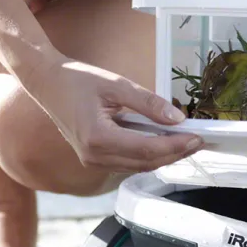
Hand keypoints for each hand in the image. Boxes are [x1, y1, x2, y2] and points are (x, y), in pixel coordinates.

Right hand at [28, 54, 202, 172]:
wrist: (47, 83)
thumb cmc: (77, 80)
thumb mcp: (116, 84)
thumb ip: (148, 103)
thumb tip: (178, 119)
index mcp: (98, 138)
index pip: (148, 148)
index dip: (176, 145)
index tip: (197, 136)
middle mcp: (95, 156)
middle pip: (146, 162)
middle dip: (176, 153)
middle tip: (199, 141)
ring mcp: (93, 161)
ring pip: (139, 166)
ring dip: (165, 156)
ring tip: (187, 142)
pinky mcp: (95, 159)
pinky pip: (129, 163)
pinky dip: (149, 155)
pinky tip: (165, 143)